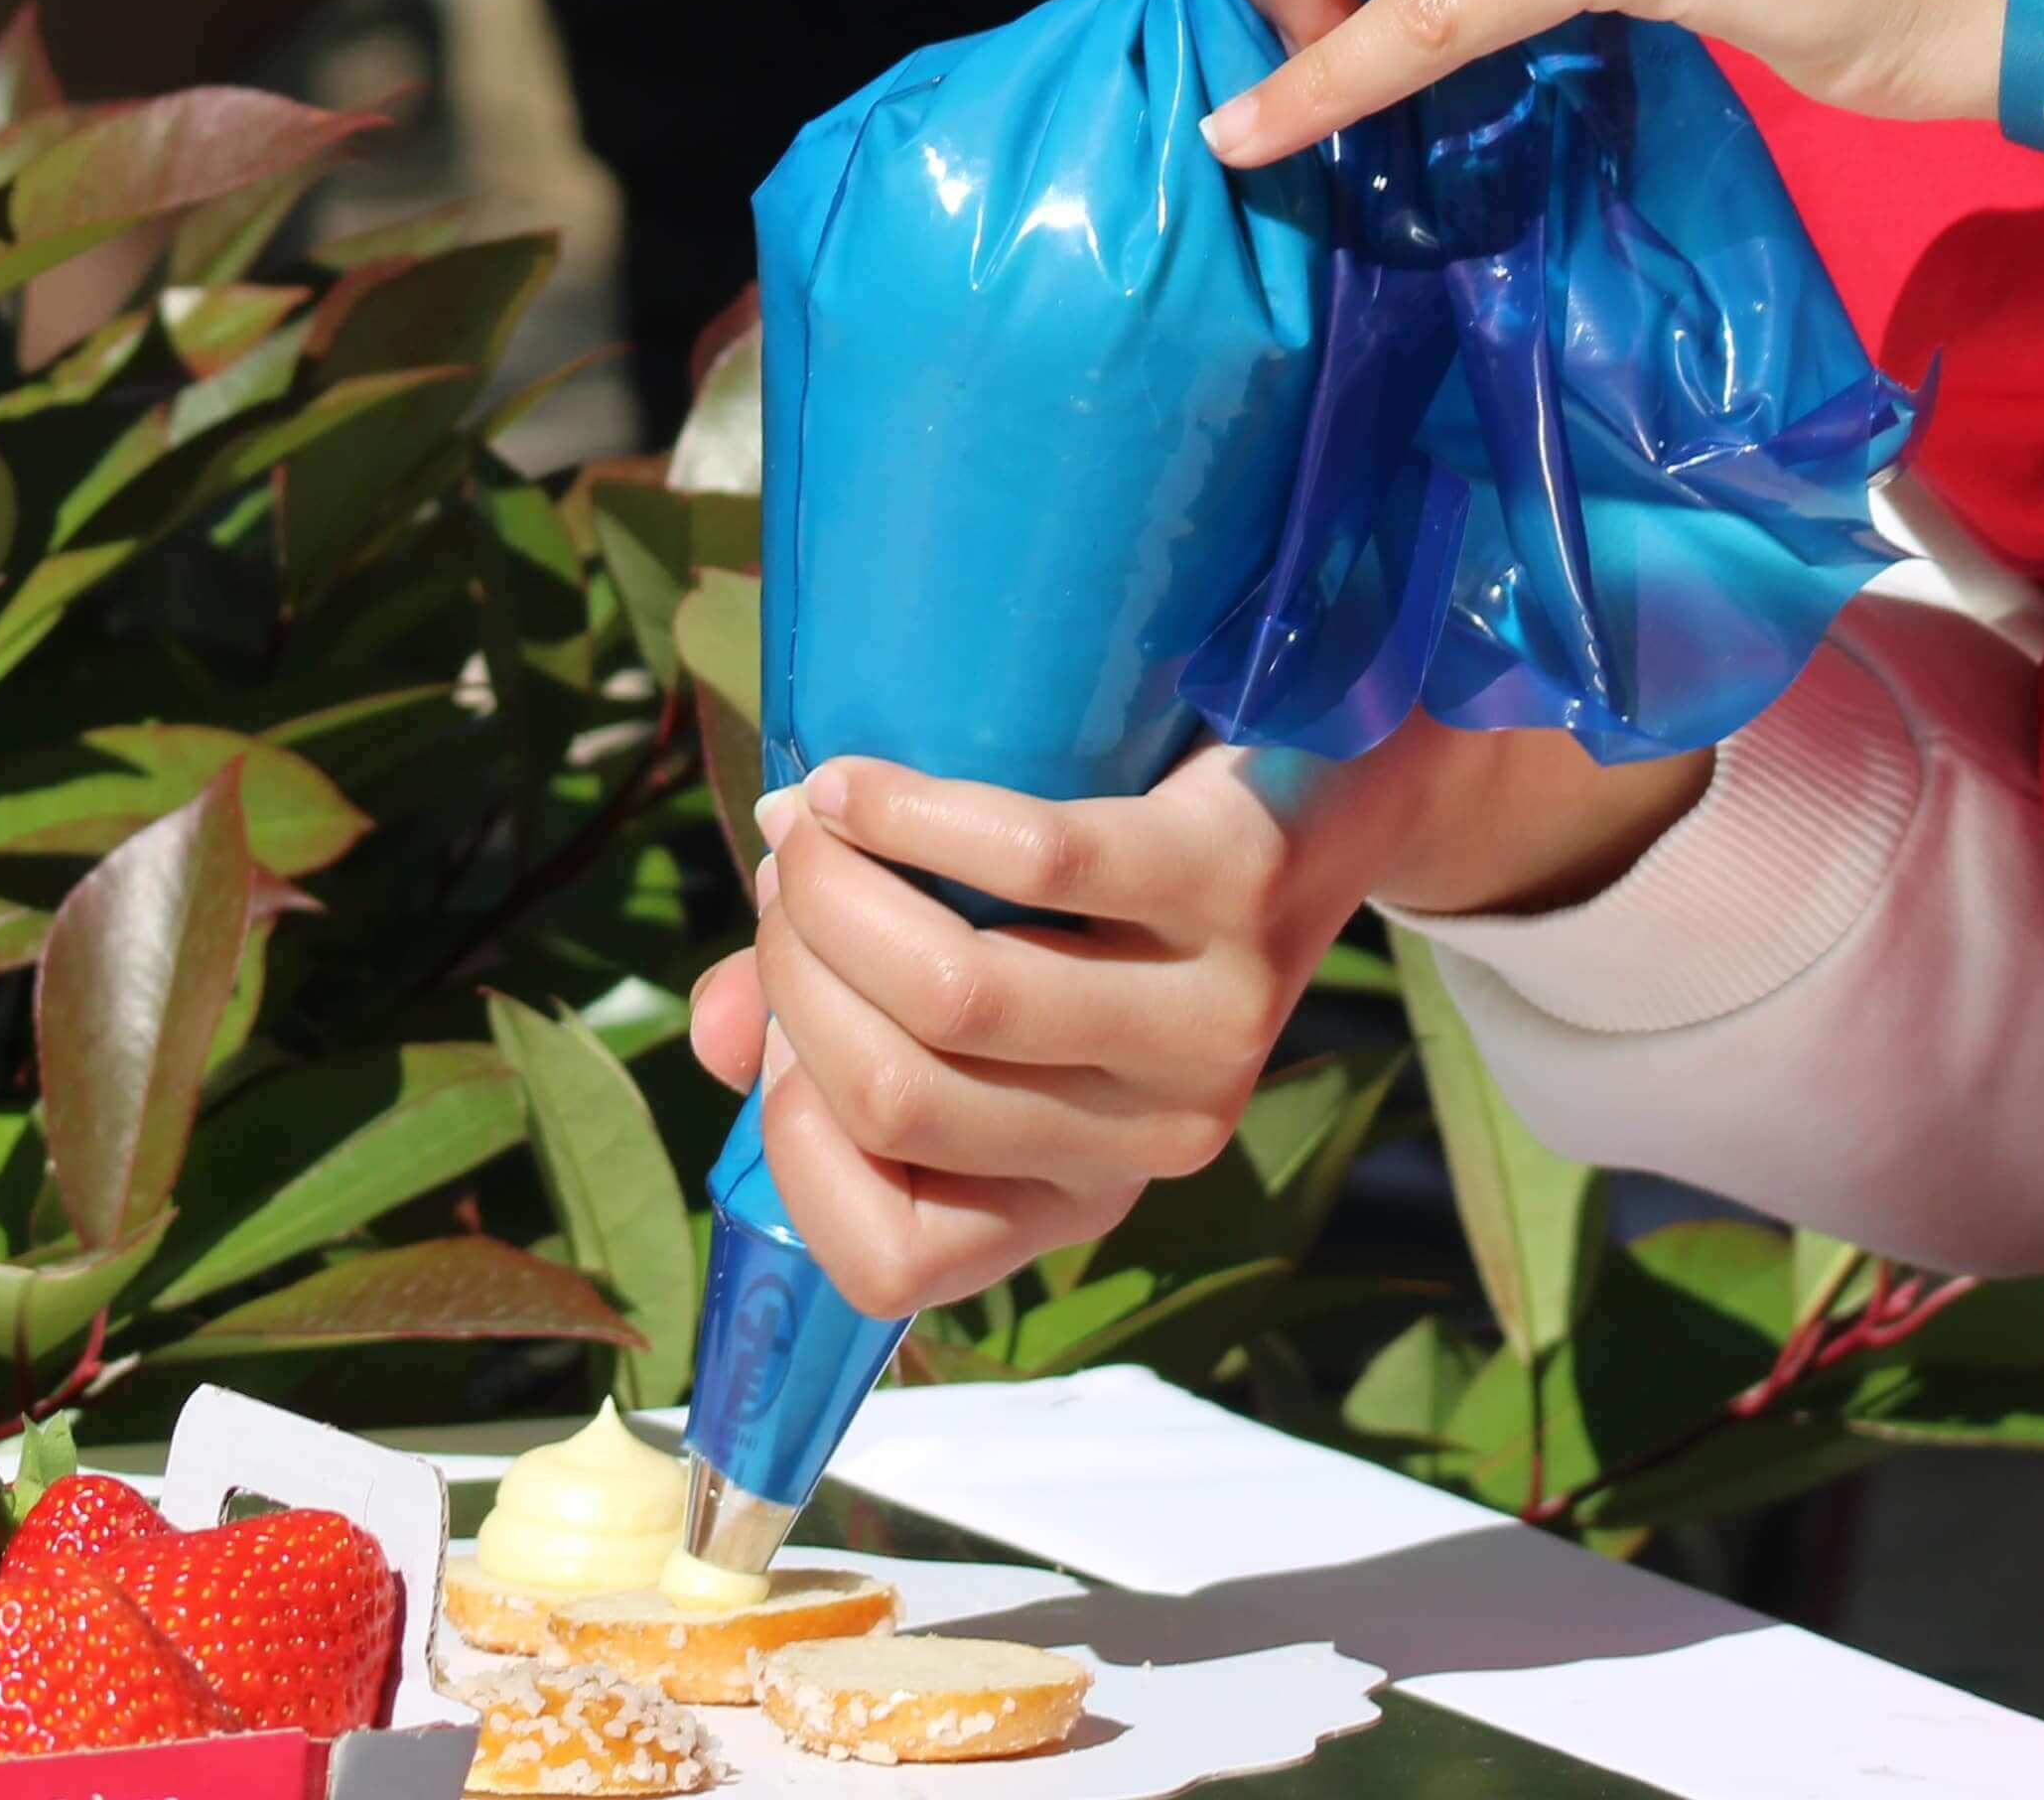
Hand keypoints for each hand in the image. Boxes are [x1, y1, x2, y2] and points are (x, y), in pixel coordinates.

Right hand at [684, 727, 1705, 1320]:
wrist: (1329, 783)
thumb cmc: (1116, 900)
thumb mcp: (985, 982)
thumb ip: (834, 1023)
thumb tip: (713, 1033)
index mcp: (1080, 1190)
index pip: (892, 1260)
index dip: (795, 1140)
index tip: (775, 1027)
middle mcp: (1154, 1137)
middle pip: (896, 1094)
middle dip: (794, 973)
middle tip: (789, 881)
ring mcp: (1206, 1022)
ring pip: (951, 993)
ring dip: (835, 894)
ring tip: (816, 823)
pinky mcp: (1230, 890)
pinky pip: (1029, 860)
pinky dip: (907, 813)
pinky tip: (858, 783)